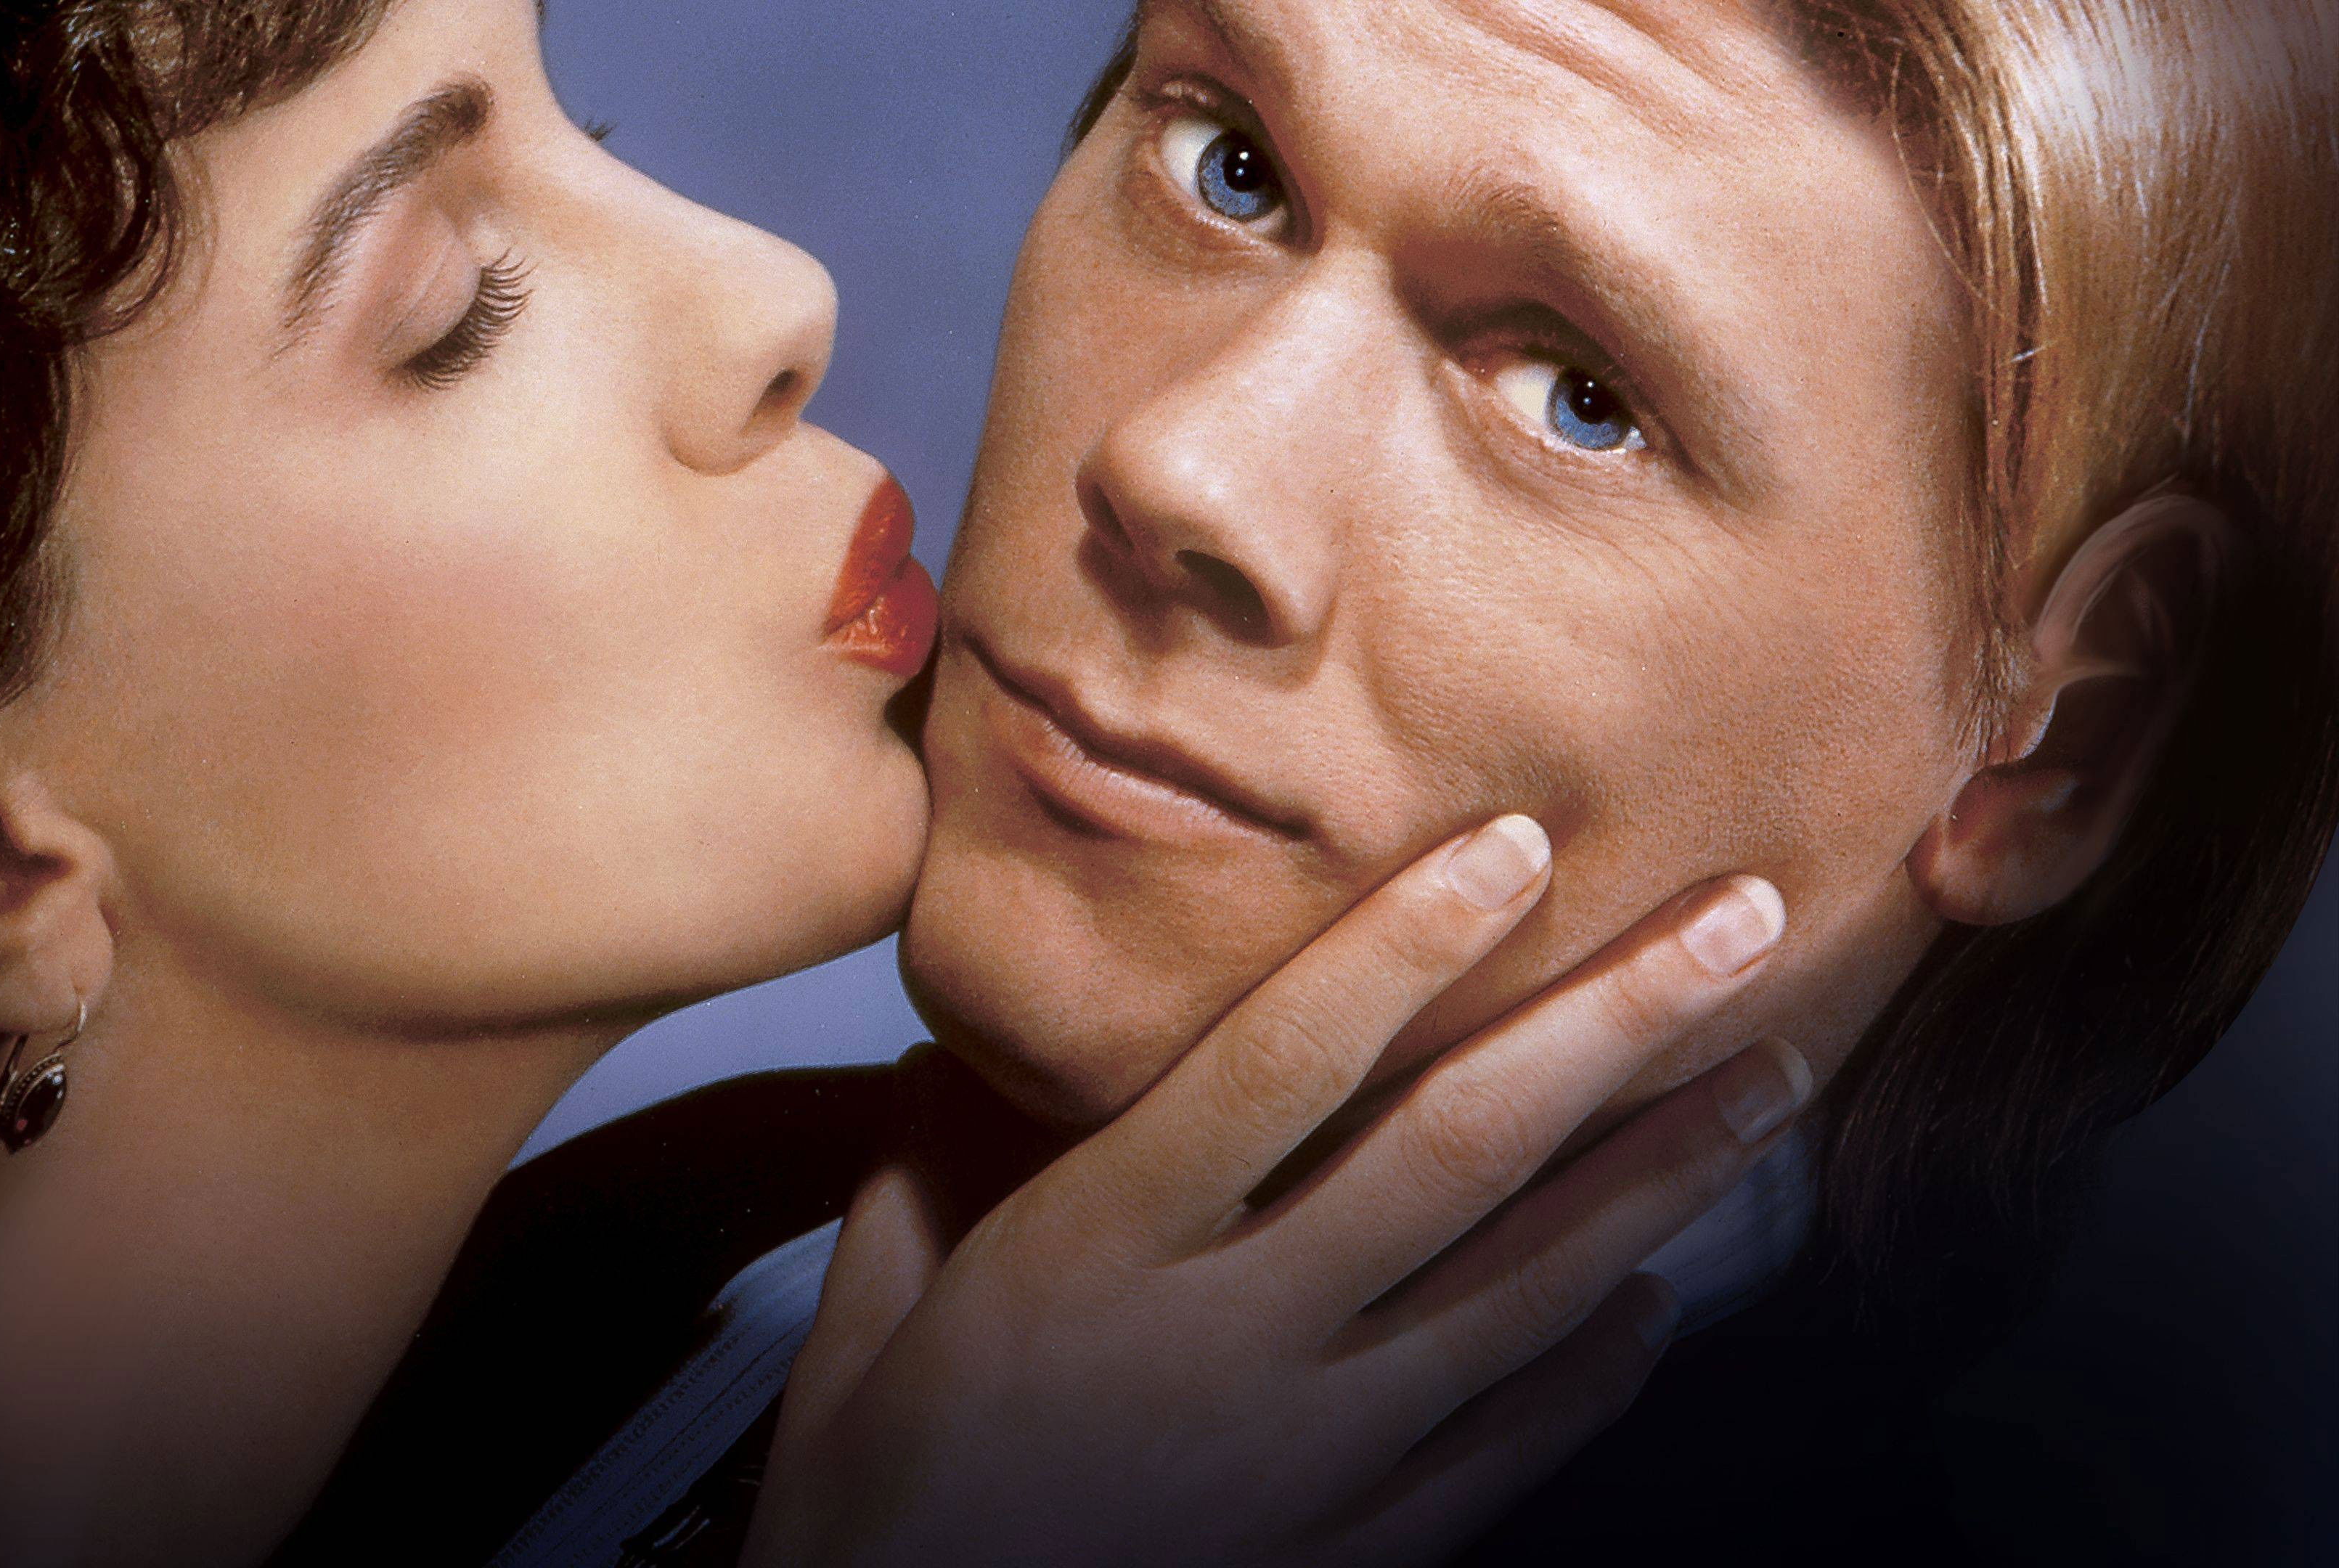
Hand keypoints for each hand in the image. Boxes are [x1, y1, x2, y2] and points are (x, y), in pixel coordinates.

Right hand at [743, 815, 1812, 1567]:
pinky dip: (1597, 1370)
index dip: (1403, 945)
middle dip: (1609, 1027)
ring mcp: (1310, 1459)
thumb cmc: (876, 1509)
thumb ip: (918, 1174)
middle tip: (1741, 921)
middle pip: (1450, 1155)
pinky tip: (1661, 1302)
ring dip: (1661, 1176)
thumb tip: (955, 1052)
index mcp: (1098, 1255)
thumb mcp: (863, 1325)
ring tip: (1770, 1079)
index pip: (1278, 1065)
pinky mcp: (1350, 1554)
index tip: (1515, 841)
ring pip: (1523, 1292)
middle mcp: (1228, 1342)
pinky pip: (1511, 1448)